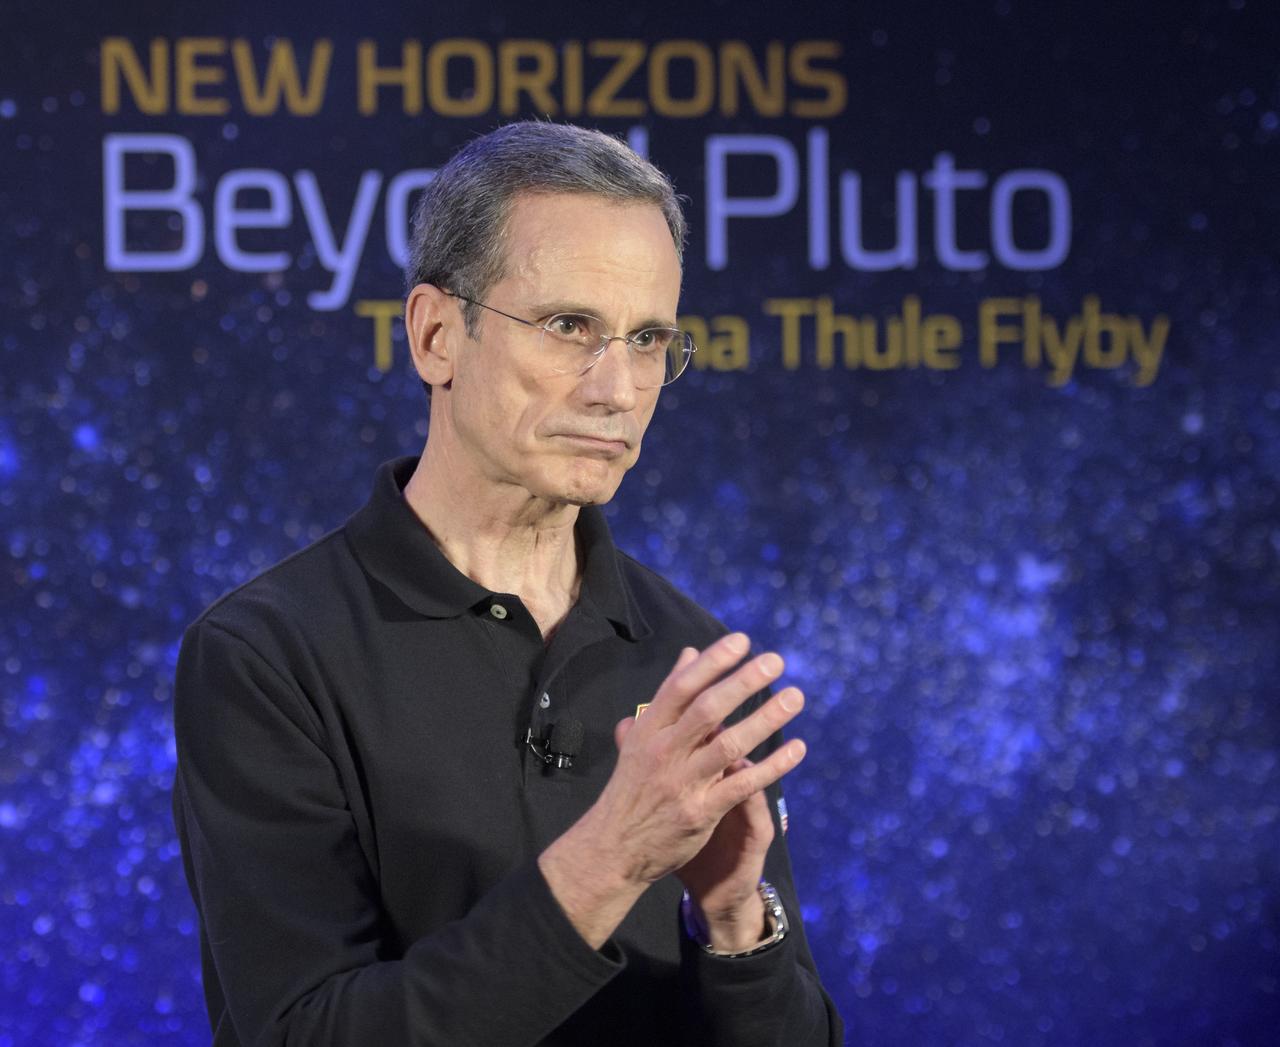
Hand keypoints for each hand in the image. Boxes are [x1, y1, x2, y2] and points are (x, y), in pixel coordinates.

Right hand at [538, 634, 805, 947]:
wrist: (612, 848)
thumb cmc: (632, 788)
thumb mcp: (641, 738)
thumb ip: (668, 696)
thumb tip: (689, 653)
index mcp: (648, 730)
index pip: (681, 686)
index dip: (712, 662)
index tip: (742, 641)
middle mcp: (663, 751)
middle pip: (707, 709)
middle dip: (743, 682)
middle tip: (776, 661)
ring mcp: (682, 782)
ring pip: (729, 744)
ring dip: (765, 719)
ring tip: (795, 698)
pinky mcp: (700, 812)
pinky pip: (743, 785)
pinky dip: (772, 766)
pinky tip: (797, 749)